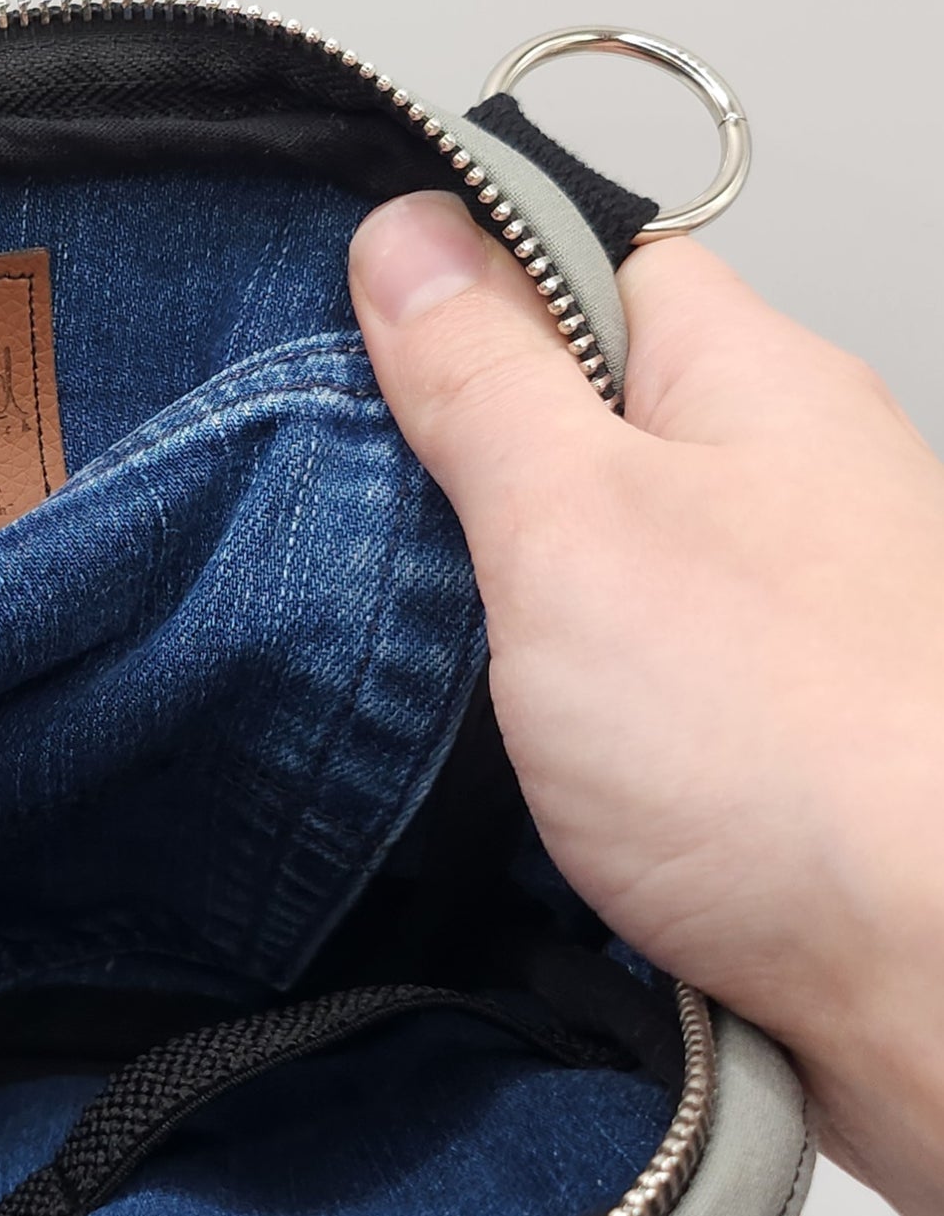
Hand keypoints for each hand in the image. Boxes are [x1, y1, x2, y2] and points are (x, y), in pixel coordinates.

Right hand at [350, 192, 943, 1215]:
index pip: (593, 265)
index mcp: (753, 387)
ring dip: (485, 594)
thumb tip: (405, 231)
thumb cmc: (780, 742)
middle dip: (450, 463)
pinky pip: (607, 671)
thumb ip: (484, 378)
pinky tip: (461, 730)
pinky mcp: (741, 736)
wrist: (930, 984)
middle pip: (578, 417)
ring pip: (584, 556)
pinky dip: (530, 693)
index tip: (350, 350)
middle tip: (332, 516)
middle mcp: (777, 486)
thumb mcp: (577, 522)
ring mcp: (766, 617)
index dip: (468, 289)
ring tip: (374, 630)